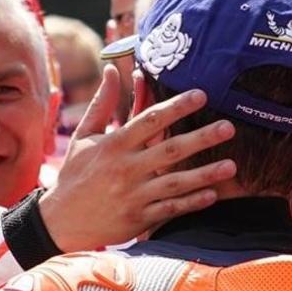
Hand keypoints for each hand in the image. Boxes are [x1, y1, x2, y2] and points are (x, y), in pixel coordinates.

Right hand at [39, 65, 236, 251]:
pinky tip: (212, 195)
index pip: (150, 120)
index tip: (201, 95)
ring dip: (205, 174)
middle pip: (170, 150)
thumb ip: (102, 103)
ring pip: (175, 183)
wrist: (59, 221)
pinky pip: (170, 209)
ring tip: (231, 165)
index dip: (177, 106)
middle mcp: (125, 169)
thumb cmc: (74, 174)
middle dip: (201, 138)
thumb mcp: (84, 136)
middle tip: (228, 127)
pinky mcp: (138, 218)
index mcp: (114, 145)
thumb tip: (112, 69)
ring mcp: (133, 195)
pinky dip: (191, 203)